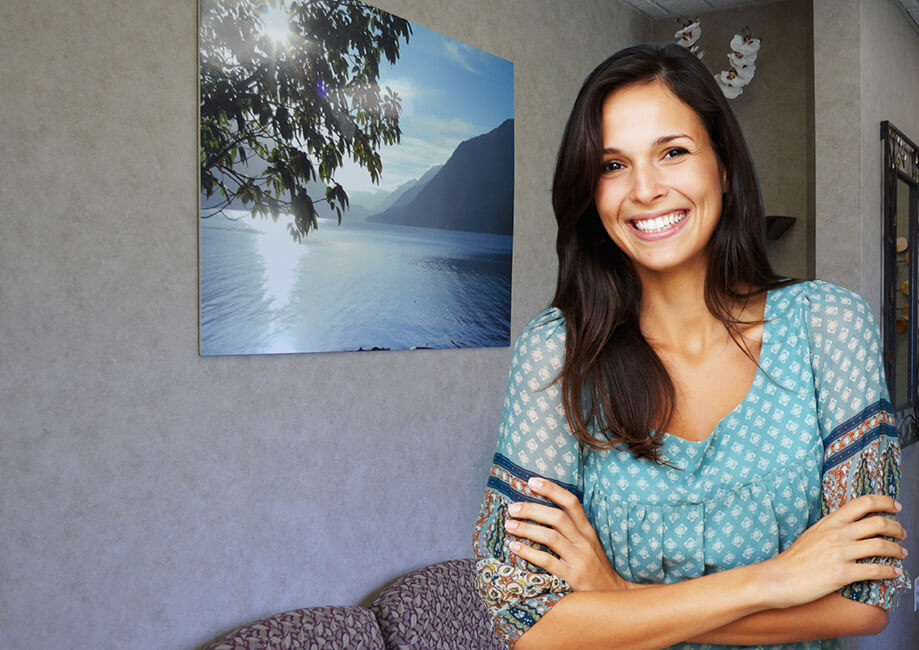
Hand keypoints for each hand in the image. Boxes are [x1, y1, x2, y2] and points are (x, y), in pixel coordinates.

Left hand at [505, 476, 632, 591]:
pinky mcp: (573, 578)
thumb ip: (571, 528)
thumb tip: (542, 510)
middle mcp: (584, 542)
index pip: (571, 503)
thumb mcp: (588, 544)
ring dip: (527, 529)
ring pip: (551, 537)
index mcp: (587, 530)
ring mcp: (579, 559)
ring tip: (509, 525)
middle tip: (512, 508)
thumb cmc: (594, 567)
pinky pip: (547, 561)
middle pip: (557, 517)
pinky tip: (514, 547)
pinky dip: (529, 552)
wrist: (612, 596)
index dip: (552, 489)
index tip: (532, 481)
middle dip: (532, 510)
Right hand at [759, 494, 906, 608]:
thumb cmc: (794, 559)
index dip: (885, 502)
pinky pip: (876, 570)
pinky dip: (891, 571)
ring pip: (882, 546)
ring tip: (901, 553)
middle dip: (897, 528)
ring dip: (898, 550)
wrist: (779, 578)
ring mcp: (841, 553)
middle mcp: (837, 533)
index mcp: (830, 521)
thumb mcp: (813, 533)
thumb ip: (833, 527)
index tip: (895, 507)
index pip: (864, 502)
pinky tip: (895, 572)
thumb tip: (851, 526)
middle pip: (879, 523)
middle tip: (901, 534)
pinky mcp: (843, 574)